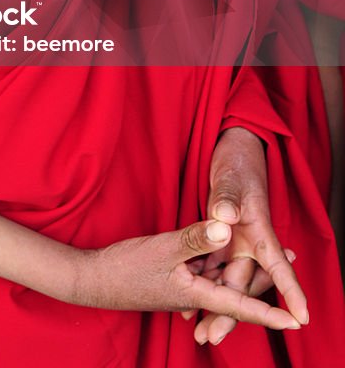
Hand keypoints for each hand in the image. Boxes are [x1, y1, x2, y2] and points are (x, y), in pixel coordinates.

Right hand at [72, 214, 301, 329]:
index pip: (240, 306)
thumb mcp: (164, 248)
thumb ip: (196, 239)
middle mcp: (195, 294)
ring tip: (265, 248)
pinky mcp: (175, 278)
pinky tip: (221, 244)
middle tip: (290, 255)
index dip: (269, 313)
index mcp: (197, 294)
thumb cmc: (126, 268)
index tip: (295, 321)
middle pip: (236, 290)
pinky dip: (217, 262)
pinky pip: (204, 273)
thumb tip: (227, 228)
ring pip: (221, 279)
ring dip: (241, 267)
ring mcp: (185, 287)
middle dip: (263, 277)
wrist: (94, 278)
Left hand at [184, 126, 307, 345]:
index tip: (302, 318)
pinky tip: (184, 302)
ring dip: (211, 303)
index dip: (290, 291)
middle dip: (230, 313)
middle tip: (211, 336)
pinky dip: (200, 283)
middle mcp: (249, 241)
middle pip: (242, 283)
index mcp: (259, 229)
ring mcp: (234, 242)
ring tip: (195, 330)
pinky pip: (211, 267)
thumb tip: (225, 220)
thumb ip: (227, 199)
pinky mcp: (218, 239)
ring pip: (224, 280)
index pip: (276, 265)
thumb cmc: (239, 161)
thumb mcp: (232, 178)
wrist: (233, 150)